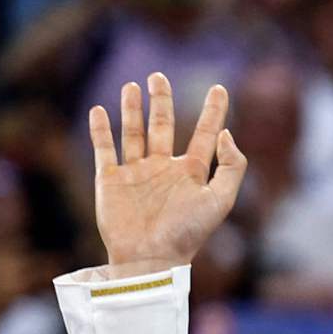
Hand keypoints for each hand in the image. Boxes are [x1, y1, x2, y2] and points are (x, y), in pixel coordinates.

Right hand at [89, 73, 246, 268]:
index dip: (213, 111)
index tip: (219, 87)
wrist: (150, 258)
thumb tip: (227, 134)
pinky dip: (100, 130)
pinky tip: (100, 110)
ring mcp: (136, 173)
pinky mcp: (110, 181)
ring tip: (133, 86)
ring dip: (132, 109)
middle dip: (161, 100)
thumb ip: (232, 167)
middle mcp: (164, 169)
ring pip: (133, 133)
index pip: (204, 134)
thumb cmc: (188, 233)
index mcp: (192, 173)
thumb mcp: (221, 200)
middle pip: (163, 126)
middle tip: (159, 76)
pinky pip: (104, 150)